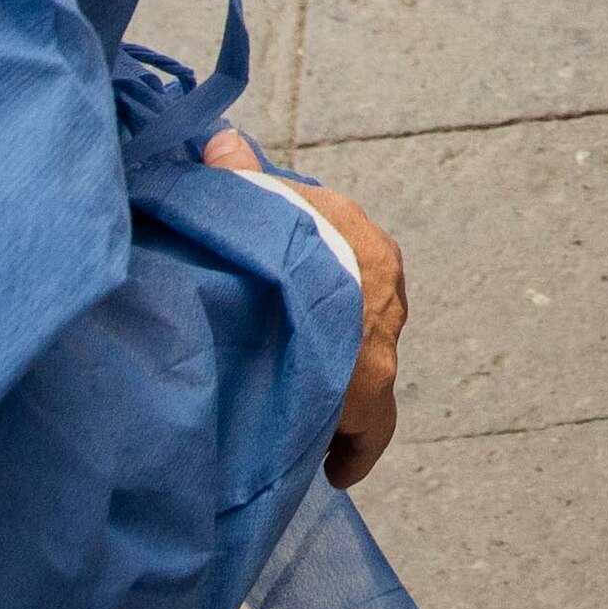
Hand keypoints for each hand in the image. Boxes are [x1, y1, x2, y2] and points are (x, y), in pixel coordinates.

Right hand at [207, 134, 403, 483]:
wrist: (297, 277)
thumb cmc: (270, 230)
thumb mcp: (250, 199)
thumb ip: (239, 180)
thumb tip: (223, 141)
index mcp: (358, 236)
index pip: (348, 261)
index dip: (322, 291)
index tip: (302, 318)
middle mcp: (382, 285)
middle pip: (359, 318)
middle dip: (331, 343)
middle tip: (294, 368)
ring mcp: (383, 336)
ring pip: (364, 368)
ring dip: (336, 388)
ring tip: (301, 413)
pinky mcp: (375, 386)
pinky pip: (370, 428)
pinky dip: (351, 444)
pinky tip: (336, 467)